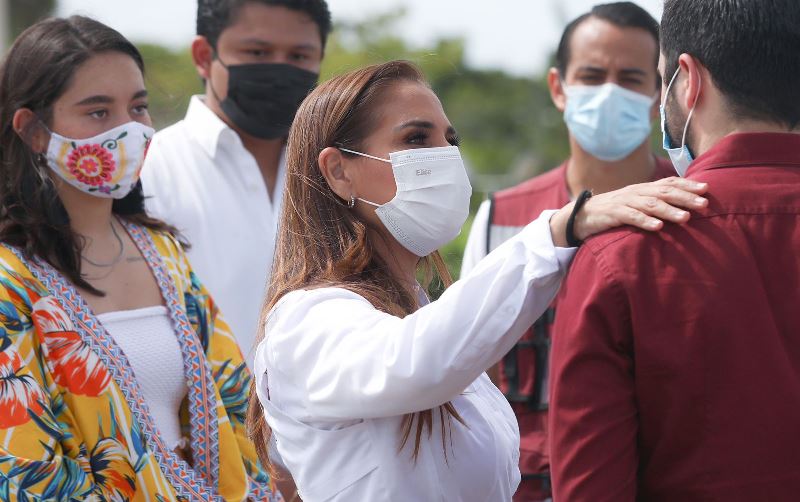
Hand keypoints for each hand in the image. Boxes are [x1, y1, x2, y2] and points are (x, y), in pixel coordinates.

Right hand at [550, 177, 708, 246]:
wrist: (581, 216)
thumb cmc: (613, 212)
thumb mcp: (636, 205)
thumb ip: (655, 203)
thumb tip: (683, 206)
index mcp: (643, 189)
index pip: (668, 183)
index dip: (687, 185)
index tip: (707, 189)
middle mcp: (636, 192)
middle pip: (663, 192)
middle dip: (685, 197)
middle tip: (704, 204)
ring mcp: (624, 202)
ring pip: (650, 204)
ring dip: (669, 210)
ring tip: (685, 217)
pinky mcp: (612, 214)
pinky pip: (631, 217)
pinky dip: (645, 221)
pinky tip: (658, 227)